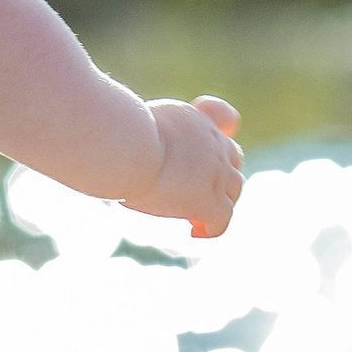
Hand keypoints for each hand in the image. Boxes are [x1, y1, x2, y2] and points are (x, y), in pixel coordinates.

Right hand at [123, 95, 243, 236]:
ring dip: (219, 203)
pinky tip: (194, 232)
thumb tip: (122, 138)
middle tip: (195, 193)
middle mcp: (213, 143)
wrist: (125, 146)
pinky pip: (223, 219)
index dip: (212, 150)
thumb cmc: (117, 132)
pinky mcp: (208, 201)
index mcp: (195, 120)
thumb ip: (148, 129)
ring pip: (234, 190)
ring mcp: (215, 173)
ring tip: (195, 217)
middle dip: (219, 177)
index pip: (223, 130)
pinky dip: (212, 228)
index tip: (195, 163)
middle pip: (233, 161)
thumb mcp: (136, 119)